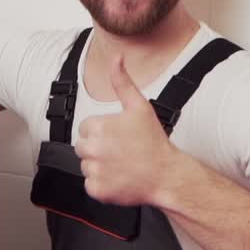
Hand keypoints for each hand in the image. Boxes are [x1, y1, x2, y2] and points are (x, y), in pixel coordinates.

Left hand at [74, 55, 180, 206]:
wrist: (166, 175)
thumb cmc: (154, 143)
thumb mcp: (140, 106)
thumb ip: (123, 82)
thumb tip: (116, 60)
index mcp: (98, 127)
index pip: (85, 128)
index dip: (101, 132)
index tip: (117, 137)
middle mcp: (93, 149)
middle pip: (82, 147)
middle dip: (97, 148)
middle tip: (120, 151)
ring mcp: (95, 171)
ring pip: (86, 166)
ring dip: (99, 166)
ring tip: (121, 164)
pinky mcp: (97, 190)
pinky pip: (90, 185)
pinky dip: (102, 184)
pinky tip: (118, 177)